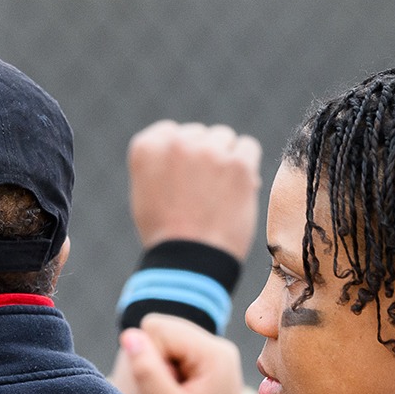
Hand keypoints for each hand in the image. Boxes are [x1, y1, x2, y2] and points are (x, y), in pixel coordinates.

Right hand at [109, 313, 247, 393]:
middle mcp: (217, 344)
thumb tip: (129, 335)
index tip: (167, 388)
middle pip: (162, 331)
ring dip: (161, 366)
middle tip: (172, 391)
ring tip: (176, 392)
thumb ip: (147, 371)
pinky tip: (179, 389)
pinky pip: (171, 349)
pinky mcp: (205, 356)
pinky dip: (167, 369)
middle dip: (156, 360)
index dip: (149, 358)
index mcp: (214, 353)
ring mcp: (212, 349)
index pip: (159, 329)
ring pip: (164, 339)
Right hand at [127, 120, 262, 259]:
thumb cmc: (167, 235)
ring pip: (224, 138)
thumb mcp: (146, 193)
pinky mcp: (238, 163)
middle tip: (203, 191)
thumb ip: (161, 164)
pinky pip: (248, 148)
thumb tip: (191, 148)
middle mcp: (176, 143)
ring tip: (219, 193)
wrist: (190, 262)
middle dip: (204, 156)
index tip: (184, 178)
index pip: (171, 131)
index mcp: (147, 147)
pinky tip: (237, 190)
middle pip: (200, 134)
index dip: (182, 155)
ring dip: (226, 159)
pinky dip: (246, 167)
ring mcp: (208, 151)